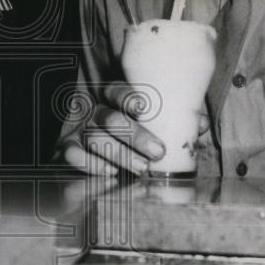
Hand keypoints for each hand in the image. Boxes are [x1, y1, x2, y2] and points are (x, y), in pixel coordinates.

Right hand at [60, 81, 209, 176]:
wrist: (95, 162)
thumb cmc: (129, 139)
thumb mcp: (150, 128)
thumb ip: (172, 123)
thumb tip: (198, 124)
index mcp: (112, 100)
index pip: (115, 91)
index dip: (127, 97)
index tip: (143, 106)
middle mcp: (94, 112)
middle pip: (109, 117)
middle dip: (134, 134)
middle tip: (157, 152)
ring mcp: (79, 131)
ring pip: (95, 138)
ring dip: (119, 154)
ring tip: (141, 168)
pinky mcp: (66, 150)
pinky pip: (73, 154)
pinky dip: (91, 164)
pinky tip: (110, 174)